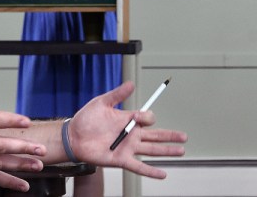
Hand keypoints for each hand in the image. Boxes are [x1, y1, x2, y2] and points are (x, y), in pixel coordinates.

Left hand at [67, 81, 186, 178]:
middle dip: (171, 136)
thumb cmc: (85, 119)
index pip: (147, 118)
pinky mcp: (121, 160)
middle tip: (184, 136)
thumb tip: (131, 84)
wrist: (72, 137)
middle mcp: (131, 134)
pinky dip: (151, 171)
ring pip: (152, 149)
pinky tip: (162, 173)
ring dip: (167, 151)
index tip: (138, 117)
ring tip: (181, 151)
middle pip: (156, 135)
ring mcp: (127, 148)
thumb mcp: (102, 102)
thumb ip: (117, 94)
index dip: (147, 117)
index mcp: (128, 120)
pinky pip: (139, 166)